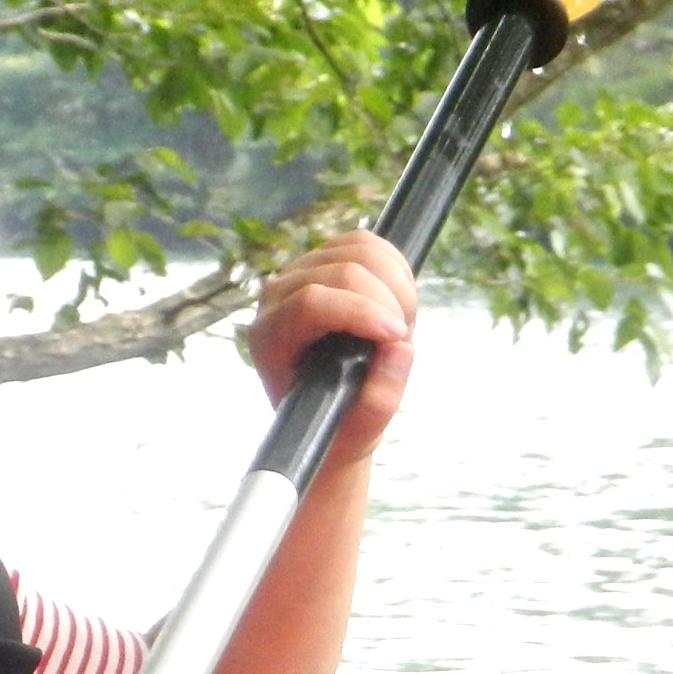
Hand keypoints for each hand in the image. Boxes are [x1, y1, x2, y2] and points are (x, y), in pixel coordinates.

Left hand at [248, 229, 416, 469]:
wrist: (331, 409)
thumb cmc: (337, 423)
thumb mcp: (361, 431)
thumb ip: (379, 400)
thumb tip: (399, 348)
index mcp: (269, 337)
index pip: (310, 303)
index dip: (361, 313)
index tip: (398, 338)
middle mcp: (276, 296)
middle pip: (342, 271)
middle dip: (389, 304)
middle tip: (403, 341)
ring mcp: (300, 270)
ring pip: (360, 249)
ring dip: (397, 287)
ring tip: (400, 327)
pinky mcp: (326, 257)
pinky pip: (368, 243)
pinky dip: (396, 269)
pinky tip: (398, 305)